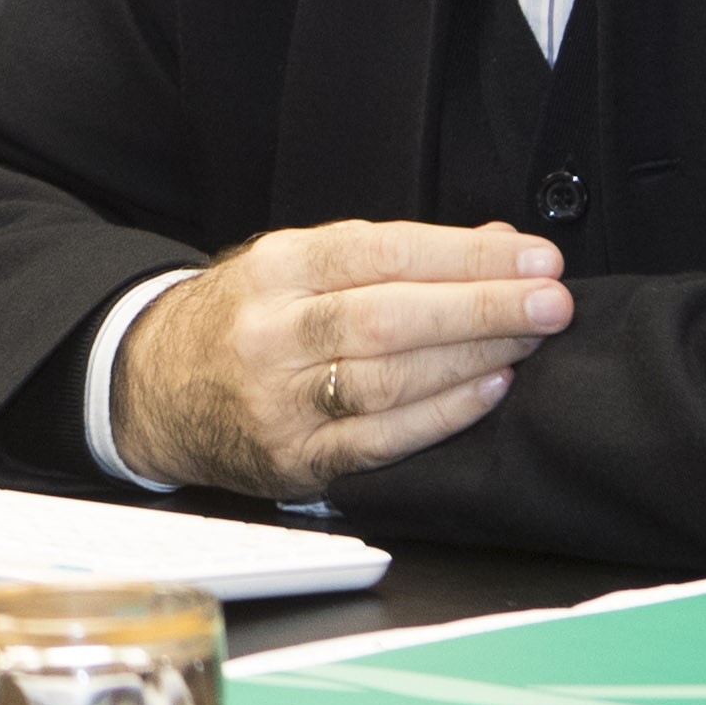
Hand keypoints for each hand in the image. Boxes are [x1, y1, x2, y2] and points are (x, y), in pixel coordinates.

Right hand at [111, 220, 571, 497]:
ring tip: (530, 341)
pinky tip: (487, 390)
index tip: (533, 256)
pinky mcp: (294, 459)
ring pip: (388, 379)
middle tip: (551, 302)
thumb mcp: (298, 263)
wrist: (154, 386)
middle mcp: (272, 332)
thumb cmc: (244, 318)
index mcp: (276, 268)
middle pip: (389, 317)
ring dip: (472, 359)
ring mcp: (279, 401)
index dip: (465, 255)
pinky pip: (380, 440)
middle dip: (483, 307)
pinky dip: (442, 415)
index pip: (382, 253)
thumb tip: (495, 244)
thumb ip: (391, 255)